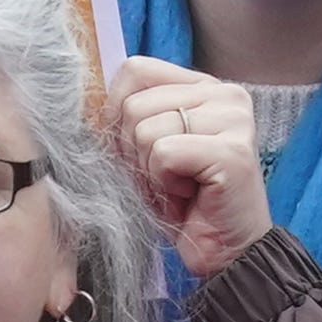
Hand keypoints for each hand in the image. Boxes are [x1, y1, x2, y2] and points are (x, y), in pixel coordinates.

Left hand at [110, 54, 269, 268]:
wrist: (226, 252)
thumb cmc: (185, 202)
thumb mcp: (150, 149)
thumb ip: (131, 117)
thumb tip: (87, 104)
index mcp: (205, 86)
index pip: (136, 70)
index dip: (116, 112)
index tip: (133, 149)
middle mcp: (226, 95)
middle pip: (134, 105)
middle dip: (133, 152)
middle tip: (162, 178)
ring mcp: (233, 121)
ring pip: (145, 130)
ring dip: (149, 172)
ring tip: (177, 187)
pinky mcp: (233, 151)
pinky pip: (163, 155)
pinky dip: (163, 184)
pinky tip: (189, 195)